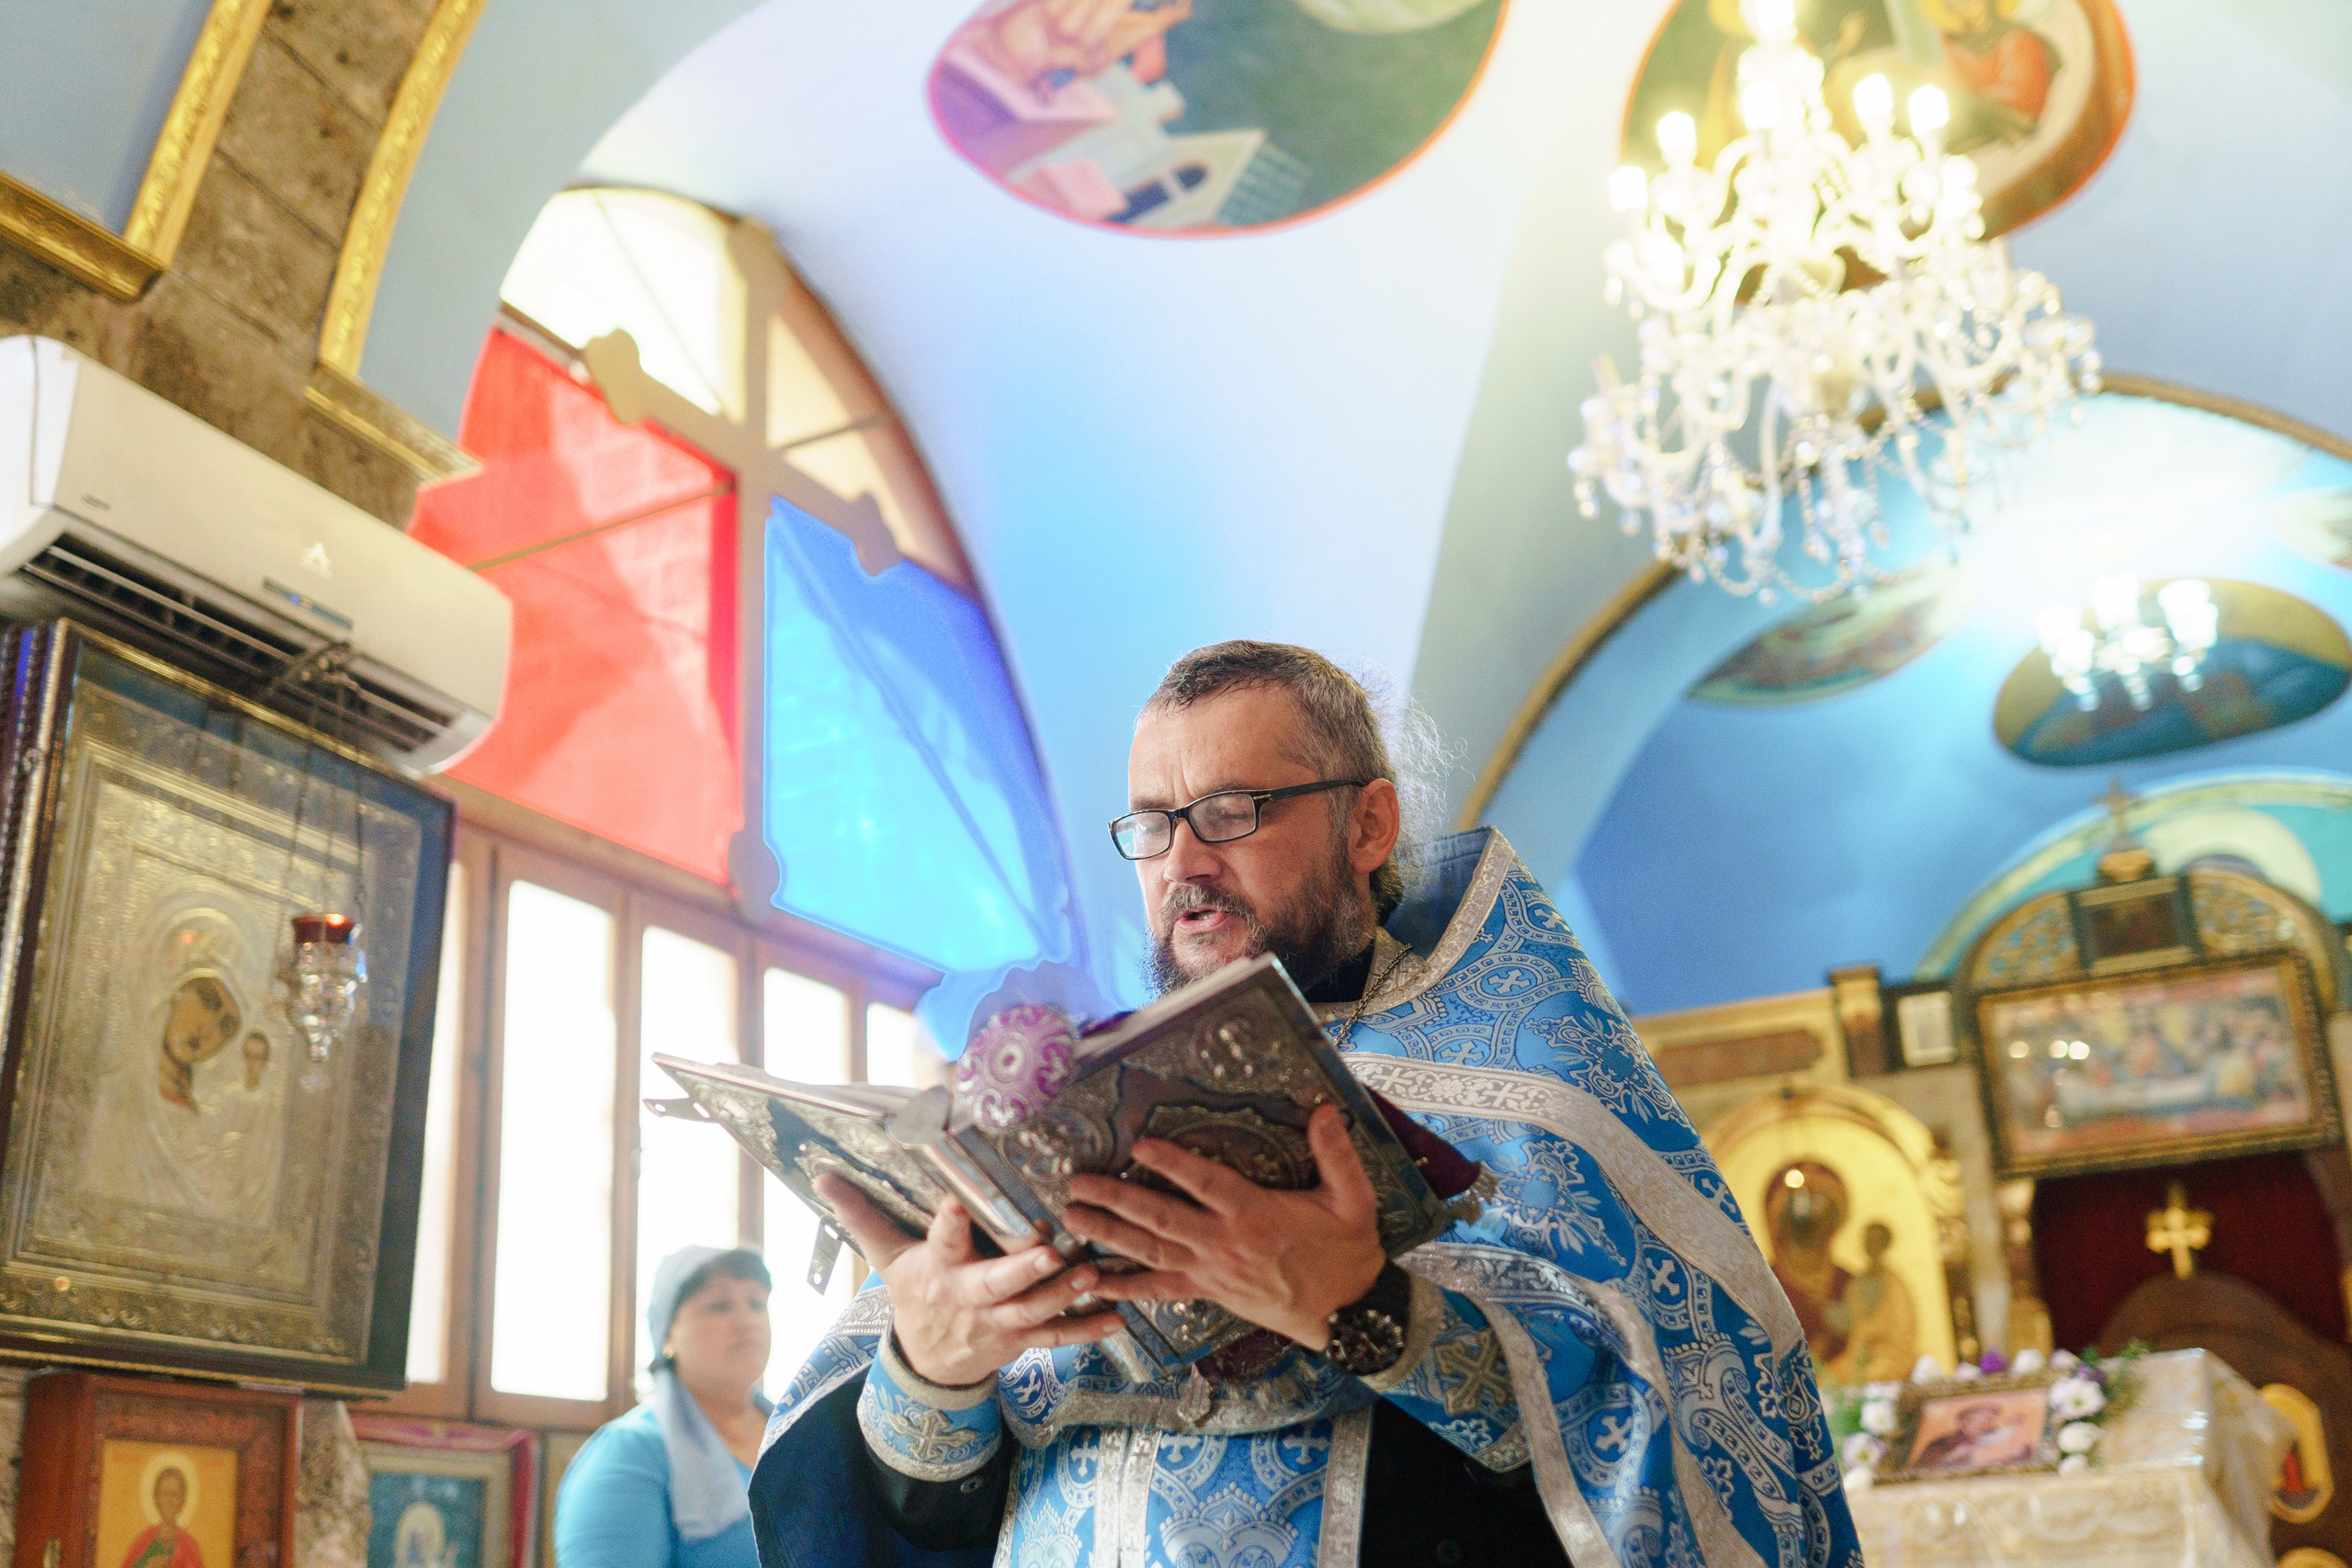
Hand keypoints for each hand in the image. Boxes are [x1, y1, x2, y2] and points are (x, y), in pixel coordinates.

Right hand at [815, 1174, 1122, 1386]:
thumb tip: (821, 1174)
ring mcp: (999, 1322)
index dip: (949, 1223)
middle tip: (1047, 1251)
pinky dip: (1088, 1331)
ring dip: (1065, 1294)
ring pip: (1034, 1310)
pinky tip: (1118, 1319)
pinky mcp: (1022, 1339)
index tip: (957, 1202)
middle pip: (997, 1283)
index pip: (941, 1241)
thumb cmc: (913, 1294)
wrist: (928, 1362)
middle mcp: (970, 1296)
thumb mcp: (885, 1256)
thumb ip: (860, 1213)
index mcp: (938, 1269)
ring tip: (1091, 1274)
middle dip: (1023, 1269)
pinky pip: (1057, 1337)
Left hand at [1062, 1103, 1383, 1349]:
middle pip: (1161, 1219)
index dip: (1172, 1163)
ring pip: (1150, 1252)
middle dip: (1116, 1200)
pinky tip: (1093, 1281)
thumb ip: (1336, 1154)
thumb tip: (1324, 1110)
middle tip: (1078, 1184)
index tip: (1139, 1145)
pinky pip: (1158, 1290)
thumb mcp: (1352, 1198)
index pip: (1206, 1184)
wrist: (1348, 1312)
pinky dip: (1124, 1287)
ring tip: (1072, 1220)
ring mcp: (1210, 1272)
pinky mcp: (1207, 1294)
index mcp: (1255, 1214)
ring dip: (1108, 1235)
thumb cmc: (1346, 1251)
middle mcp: (1224, 1244)